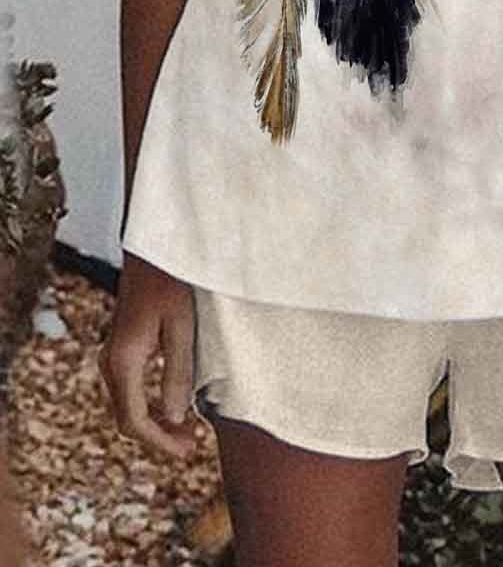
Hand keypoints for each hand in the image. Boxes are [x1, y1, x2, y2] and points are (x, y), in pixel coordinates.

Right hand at [98, 252, 196, 459]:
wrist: (152, 251)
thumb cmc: (171, 283)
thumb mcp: (181, 327)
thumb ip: (177, 372)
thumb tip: (175, 418)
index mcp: (124, 361)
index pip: (134, 420)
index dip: (159, 442)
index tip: (187, 451)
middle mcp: (111, 363)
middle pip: (127, 419)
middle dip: (158, 437)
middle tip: (191, 447)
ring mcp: (112, 357)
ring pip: (127, 407)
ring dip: (154, 424)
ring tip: (187, 433)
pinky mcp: (121, 350)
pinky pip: (129, 391)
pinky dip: (149, 406)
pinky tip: (174, 407)